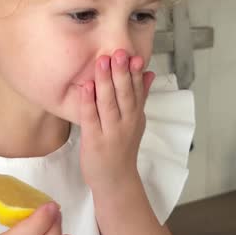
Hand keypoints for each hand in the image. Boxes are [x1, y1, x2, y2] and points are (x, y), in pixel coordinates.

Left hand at [79, 49, 154, 193]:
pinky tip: (86, 87)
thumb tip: (149, 73)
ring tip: (102, 62)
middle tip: (118, 52)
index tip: (133, 54)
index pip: (137, 91)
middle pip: (124, 95)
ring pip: (109, 104)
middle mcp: (126, 123)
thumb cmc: (122, 149)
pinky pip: (91, 118)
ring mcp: (110, 132)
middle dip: (121, 73)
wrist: (116, 181)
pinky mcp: (94, 141)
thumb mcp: (137, 122)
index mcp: (136, 116)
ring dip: (105, 82)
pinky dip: (89, 102)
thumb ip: (141, 97)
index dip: (135, 72)